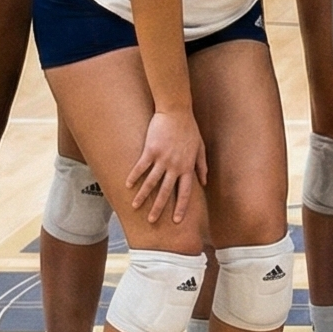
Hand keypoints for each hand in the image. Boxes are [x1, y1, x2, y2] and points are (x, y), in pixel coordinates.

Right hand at [127, 108, 206, 224]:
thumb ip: (201, 165)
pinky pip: (141, 167)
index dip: (181, 207)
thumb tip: (204, 181)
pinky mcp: (151, 150)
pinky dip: (134, 177)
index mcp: (187, 166)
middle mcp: (175, 165)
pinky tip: (128, 185)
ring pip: (151, 182)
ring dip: (143, 196)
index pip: (185, 192)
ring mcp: (162, 158)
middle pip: (166, 191)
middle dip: (159, 208)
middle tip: (152, 221)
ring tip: (135, 206)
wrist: (177, 111)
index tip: (177, 220)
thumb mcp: (200, 147)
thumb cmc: (189, 128)